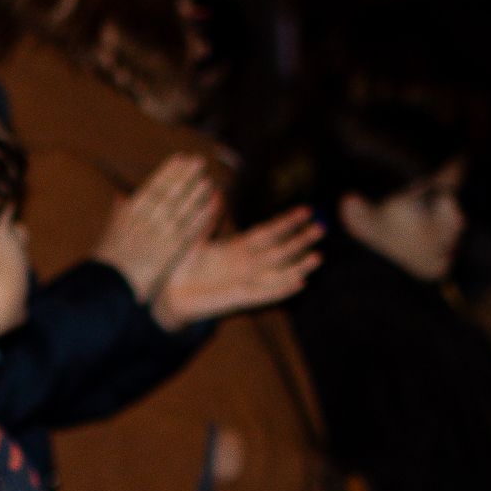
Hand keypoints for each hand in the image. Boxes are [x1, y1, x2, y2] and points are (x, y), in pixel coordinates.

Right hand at [95, 153, 219, 295]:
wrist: (110, 282)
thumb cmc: (108, 259)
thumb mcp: (110, 230)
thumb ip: (118, 212)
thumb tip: (120, 196)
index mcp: (132, 211)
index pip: (154, 185)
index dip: (168, 171)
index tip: (180, 158)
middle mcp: (147, 218)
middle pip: (170, 192)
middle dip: (186, 175)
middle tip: (199, 161)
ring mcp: (160, 233)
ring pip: (182, 208)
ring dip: (196, 193)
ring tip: (208, 181)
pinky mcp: (171, 250)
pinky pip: (189, 230)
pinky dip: (200, 217)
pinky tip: (211, 207)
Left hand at [150, 207, 321, 327]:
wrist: (167, 294)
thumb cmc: (181, 266)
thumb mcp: (195, 238)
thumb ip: (207, 218)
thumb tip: (214, 191)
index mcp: (238, 249)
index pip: (269, 232)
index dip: (287, 222)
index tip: (306, 210)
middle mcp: (247, 266)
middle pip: (280, 250)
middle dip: (301, 240)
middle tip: (323, 228)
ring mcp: (245, 283)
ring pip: (278, 273)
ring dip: (298, 266)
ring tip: (319, 257)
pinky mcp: (238, 299)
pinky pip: (265, 294)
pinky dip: (281, 288)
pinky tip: (299, 283)